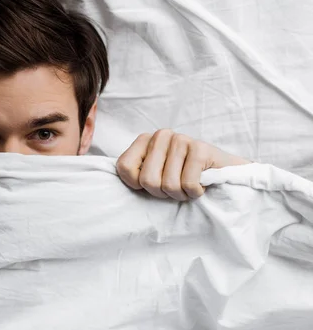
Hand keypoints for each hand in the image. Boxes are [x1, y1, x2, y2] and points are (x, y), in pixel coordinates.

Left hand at [116, 129, 250, 200]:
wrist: (224, 174)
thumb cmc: (183, 178)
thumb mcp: (154, 175)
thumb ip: (134, 175)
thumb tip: (105, 189)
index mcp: (145, 140)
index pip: (124, 168)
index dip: (137, 185)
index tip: (152, 184)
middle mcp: (161, 135)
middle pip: (147, 180)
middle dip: (162, 193)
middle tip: (174, 187)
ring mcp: (181, 139)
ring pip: (168, 185)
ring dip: (180, 194)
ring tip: (188, 185)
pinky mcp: (201, 148)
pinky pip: (187, 185)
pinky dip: (195, 193)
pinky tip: (201, 184)